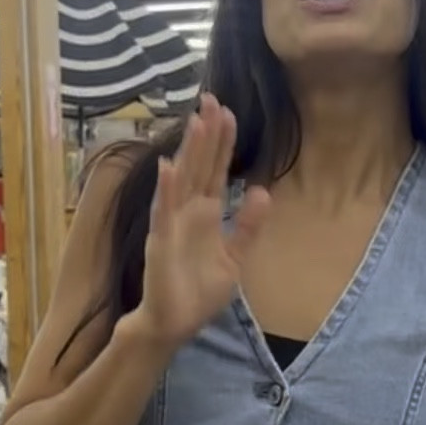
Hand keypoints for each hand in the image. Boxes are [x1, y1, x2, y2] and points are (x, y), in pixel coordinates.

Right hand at [134, 94, 269, 351]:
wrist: (174, 324)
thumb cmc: (199, 292)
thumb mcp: (235, 258)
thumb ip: (248, 226)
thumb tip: (264, 191)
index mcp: (207, 214)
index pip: (216, 170)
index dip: (222, 142)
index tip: (228, 112)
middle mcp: (188, 211)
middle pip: (200, 165)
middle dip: (206, 134)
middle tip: (212, 99)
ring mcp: (173, 223)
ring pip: (183, 180)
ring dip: (189, 151)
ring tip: (196, 121)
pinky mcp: (161, 242)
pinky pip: (164, 212)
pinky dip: (166, 190)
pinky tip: (168, 167)